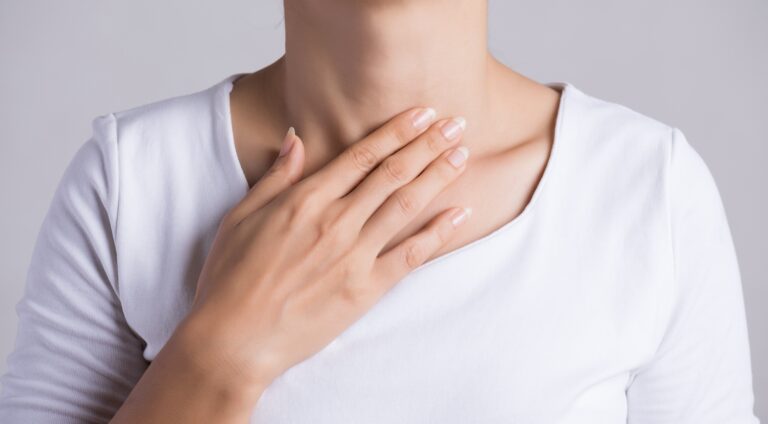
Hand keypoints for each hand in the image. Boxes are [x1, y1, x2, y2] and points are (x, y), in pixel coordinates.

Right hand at [172, 107, 471, 402]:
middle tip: (456, 124)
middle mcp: (335, 221)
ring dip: (437, 177)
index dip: (397, 131)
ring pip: (405, 206)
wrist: (232, 340)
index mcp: (304, 200)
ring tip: (462, 155)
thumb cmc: (229, 279)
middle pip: (392, 174)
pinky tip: (459, 213)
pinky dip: (438, 233)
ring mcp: (353, 255)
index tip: (422, 114)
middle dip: (427, 145)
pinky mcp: (364, 289)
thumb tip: (296, 139)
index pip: (361, 156)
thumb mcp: (239, 218)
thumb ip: (275, 178)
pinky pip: (410, 255)